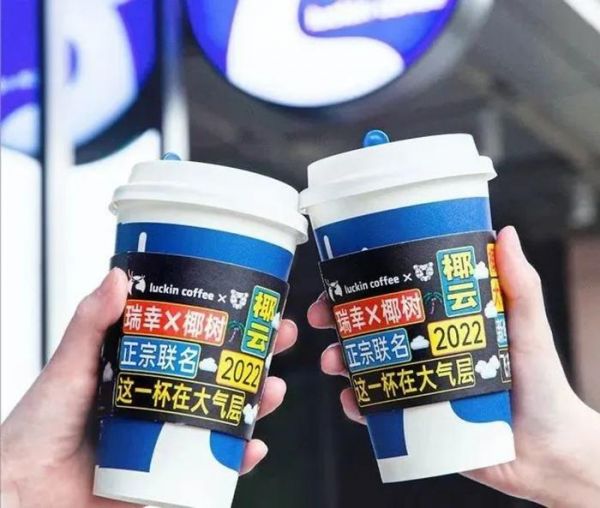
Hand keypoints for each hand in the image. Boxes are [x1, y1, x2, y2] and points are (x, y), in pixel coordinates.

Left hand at [1, 268, 297, 506]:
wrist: (20, 494)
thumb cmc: (35, 431)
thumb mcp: (68, 368)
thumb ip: (92, 324)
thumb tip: (118, 278)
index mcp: (142, 374)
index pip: (195, 346)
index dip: (227, 329)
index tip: (253, 310)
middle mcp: (160, 404)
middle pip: (220, 380)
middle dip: (255, 362)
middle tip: (278, 342)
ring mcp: (167, 442)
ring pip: (225, 421)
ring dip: (256, 406)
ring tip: (271, 392)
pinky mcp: (168, 479)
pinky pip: (213, 470)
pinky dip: (237, 460)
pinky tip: (251, 447)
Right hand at [308, 226, 599, 506]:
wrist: (548, 451)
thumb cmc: (543, 385)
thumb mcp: (529, 329)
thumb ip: (520, 286)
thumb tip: (505, 234)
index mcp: (441, 324)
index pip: (395, 297)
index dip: (362, 287)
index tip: (339, 280)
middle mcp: (423, 351)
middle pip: (370, 330)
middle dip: (339, 323)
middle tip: (324, 320)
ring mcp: (415, 384)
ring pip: (365, 368)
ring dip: (340, 361)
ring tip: (336, 363)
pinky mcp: (414, 421)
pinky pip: (376, 412)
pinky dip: (358, 406)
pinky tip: (353, 402)